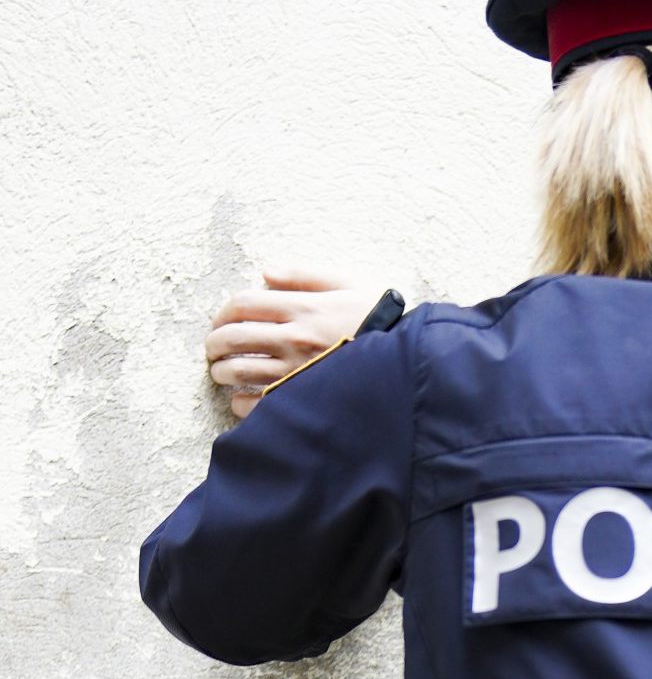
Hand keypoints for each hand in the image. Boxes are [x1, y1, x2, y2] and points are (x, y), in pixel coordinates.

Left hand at [205, 269, 380, 417]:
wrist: (411, 364)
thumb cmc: (384, 321)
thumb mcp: (352, 283)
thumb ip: (307, 274)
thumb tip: (266, 274)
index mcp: (303, 308)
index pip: (242, 304)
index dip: (222, 312)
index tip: (221, 322)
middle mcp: (293, 338)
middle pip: (231, 337)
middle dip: (214, 343)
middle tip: (214, 349)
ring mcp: (296, 372)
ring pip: (237, 370)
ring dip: (221, 372)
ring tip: (223, 373)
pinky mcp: (302, 399)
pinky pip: (256, 404)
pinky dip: (240, 403)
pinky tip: (243, 400)